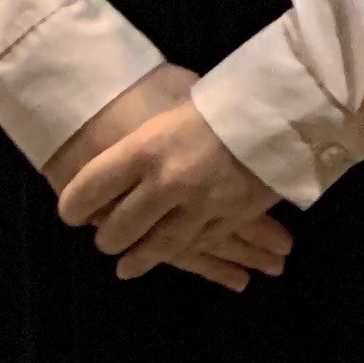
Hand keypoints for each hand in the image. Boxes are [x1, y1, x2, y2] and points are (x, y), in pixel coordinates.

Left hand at [50, 70, 296, 286]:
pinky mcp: (230, 217)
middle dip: (108, 237)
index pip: (89, 188)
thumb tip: (121, 165)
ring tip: (124, 267)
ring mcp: (200, 205)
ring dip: (137, 258)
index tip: (72, 213)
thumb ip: (148, 141)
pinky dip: (181, 254)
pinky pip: (197, 245)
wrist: (291, 105)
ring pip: (156, 246)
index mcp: (146, 148)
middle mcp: (166, 182)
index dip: (74, 205)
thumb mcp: (178, 105)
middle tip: (105, 238)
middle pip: (119, 227)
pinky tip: (168, 258)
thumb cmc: (229, 96)